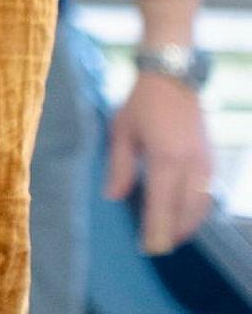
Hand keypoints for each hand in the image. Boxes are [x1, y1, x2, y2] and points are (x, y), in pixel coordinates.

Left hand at [105, 65, 215, 254]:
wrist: (173, 77)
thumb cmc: (142, 103)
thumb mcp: (121, 131)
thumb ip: (119, 167)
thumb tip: (113, 197)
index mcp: (166, 158)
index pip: (162, 205)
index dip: (156, 230)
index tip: (148, 248)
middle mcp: (191, 165)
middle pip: (185, 212)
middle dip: (172, 234)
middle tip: (155, 248)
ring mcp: (206, 163)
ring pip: (201, 207)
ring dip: (186, 225)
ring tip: (168, 237)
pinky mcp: (212, 160)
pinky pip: (207, 195)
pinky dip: (197, 211)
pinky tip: (183, 216)